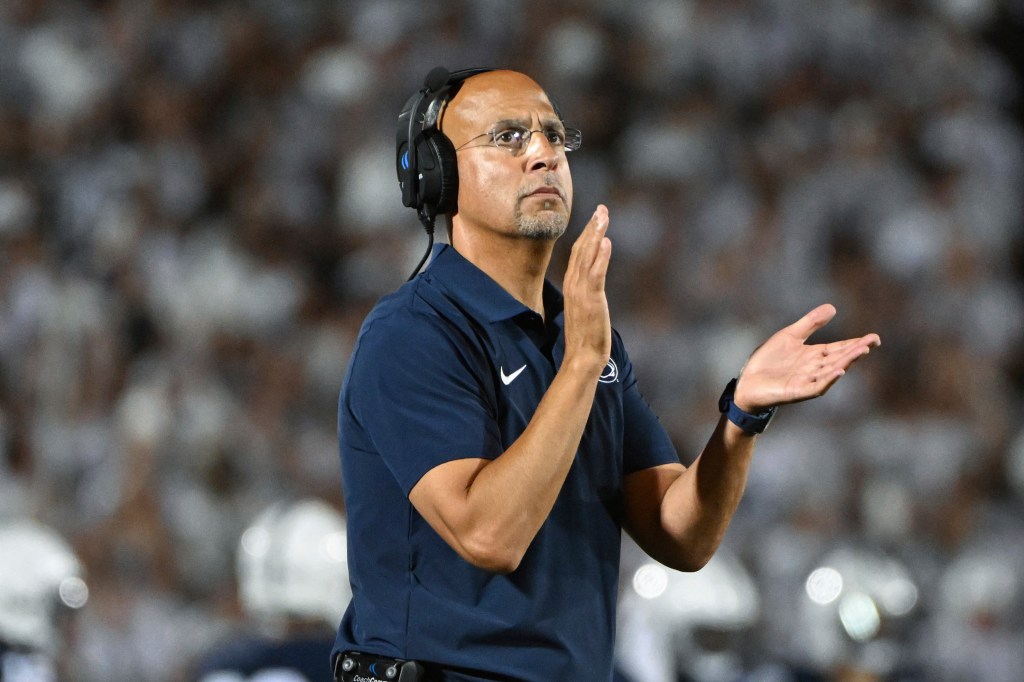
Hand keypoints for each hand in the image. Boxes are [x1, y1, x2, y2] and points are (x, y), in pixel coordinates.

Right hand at [562, 204, 611, 374]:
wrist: (582, 356)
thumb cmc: (586, 335)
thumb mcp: (585, 307)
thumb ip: (588, 291)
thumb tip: (594, 279)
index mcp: (572, 285)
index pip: (578, 253)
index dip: (586, 234)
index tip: (595, 217)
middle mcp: (573, 284)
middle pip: (581, 249)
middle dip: (591, 227)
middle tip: (601, 208)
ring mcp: (581, 291)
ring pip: (587, 256)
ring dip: (596, 234)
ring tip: (603, 216)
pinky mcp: (591, 300)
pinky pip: (596, 274)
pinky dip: (601, 256)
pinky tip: (607, 241)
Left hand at [733, 304, 880, 411]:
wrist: (747, 383)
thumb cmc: (768, 361)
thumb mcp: (790, 336)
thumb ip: (810, 323)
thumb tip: (833, 308)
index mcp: (814, 356)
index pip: (839, 348)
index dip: (855, 343)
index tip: (873, 337)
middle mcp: (815, 369)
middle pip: (839, 358)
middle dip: (855, 350)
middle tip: (872, 342)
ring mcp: (808, 381)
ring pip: (832, 371)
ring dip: (846, 361)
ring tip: (860, 351)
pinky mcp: (797, 391)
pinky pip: (817, 386)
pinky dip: (829, 379)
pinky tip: (838, 370)